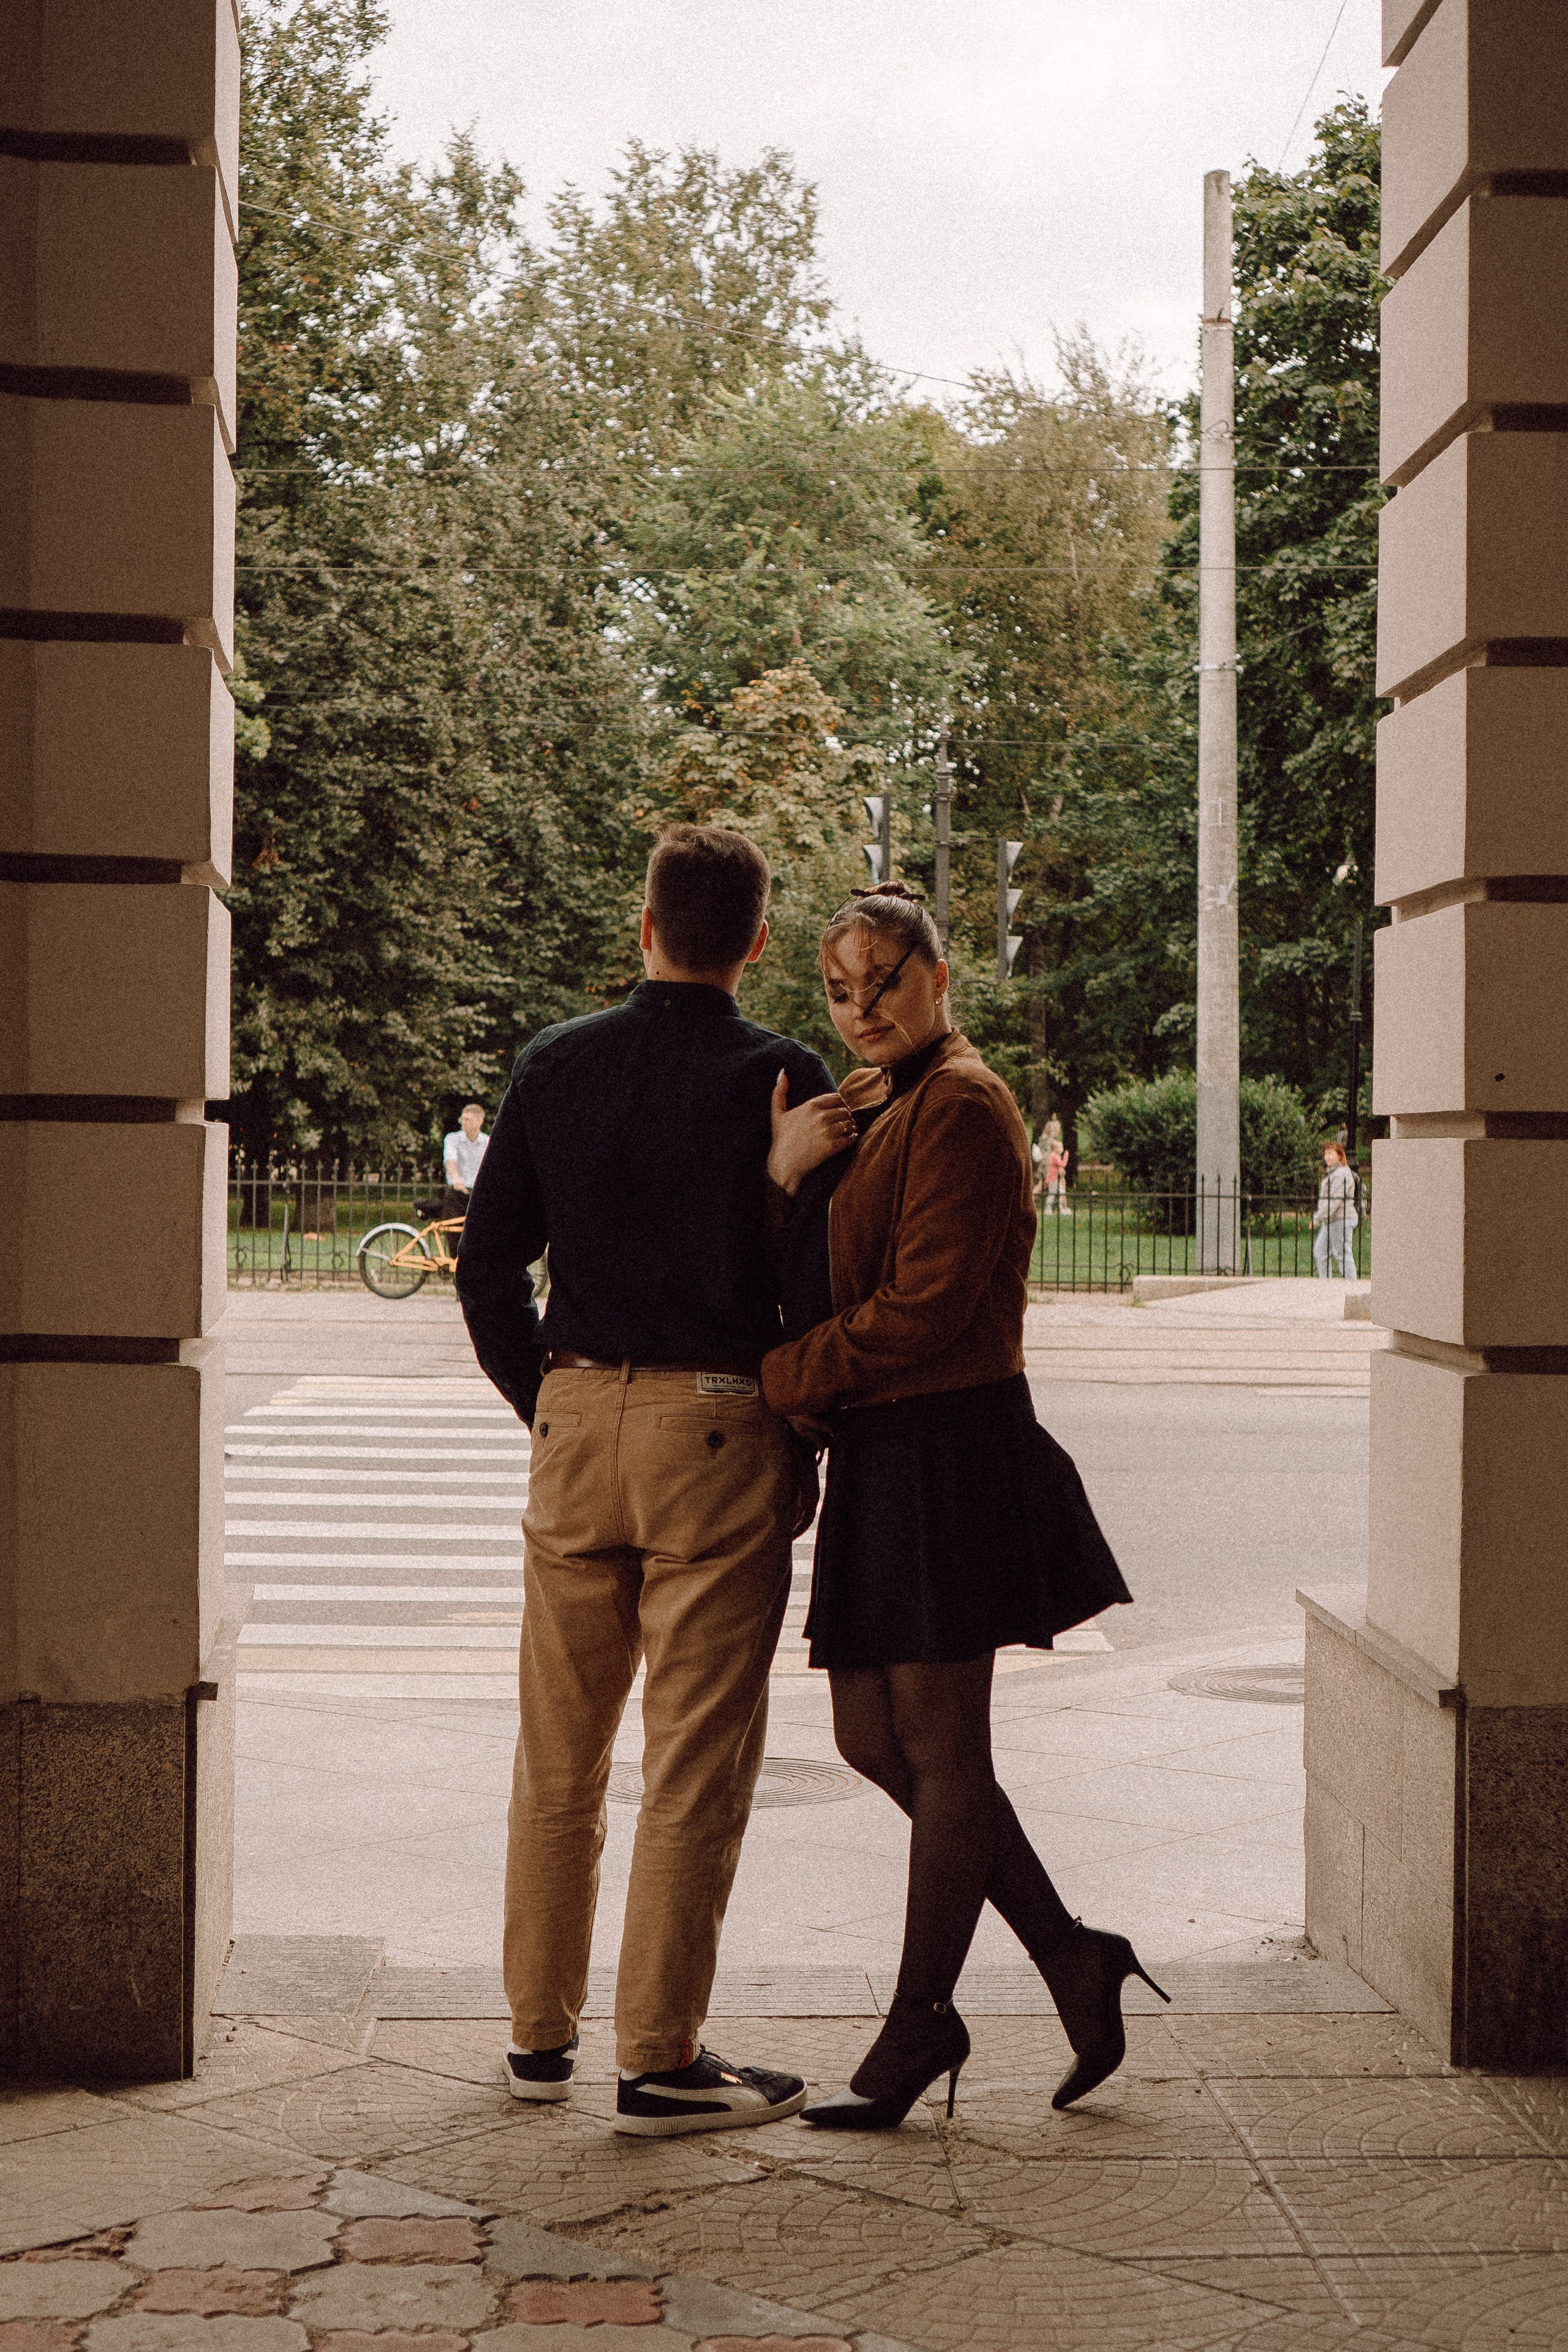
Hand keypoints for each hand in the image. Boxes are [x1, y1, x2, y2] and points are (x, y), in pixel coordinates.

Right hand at [768, 1072, 857, 1195]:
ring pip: (849, 1124)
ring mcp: (826, 1132)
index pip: (836, 1098)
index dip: (840, 1104)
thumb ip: (779, 1092)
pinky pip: (850, 1138)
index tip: (839, 1110)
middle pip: (845, 1110)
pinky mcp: (831, 1147)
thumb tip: (782, 1072)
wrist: (784, 1163)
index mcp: (810, 1106)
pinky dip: (852, 1138)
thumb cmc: (781, 1138)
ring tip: (848, 1130)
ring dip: (850, 1127)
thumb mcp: (777, 1113)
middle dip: (846, 1116)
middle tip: (845, 1121)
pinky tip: (849, 1139)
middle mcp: (820, 1117)